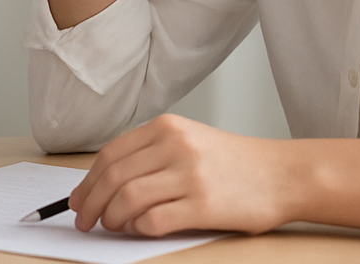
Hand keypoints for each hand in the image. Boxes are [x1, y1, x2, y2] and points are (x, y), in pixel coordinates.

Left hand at [69, 114, 291, 235]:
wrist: (282, 174)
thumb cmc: (233, 162)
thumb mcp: (188, 141)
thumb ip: (150, 154)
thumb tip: (103, 185)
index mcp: (166, 128)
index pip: (110, 155)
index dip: (87, 181)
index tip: (77, 199)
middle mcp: (175, 146)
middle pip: (113, 176)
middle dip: (90, 203)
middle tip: (83, 221)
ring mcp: (190, 175)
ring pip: (127, 198)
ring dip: (111, 218)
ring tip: (111, 227)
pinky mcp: (204, 204)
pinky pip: (153, 220)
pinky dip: (137, 229)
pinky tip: (138, 230)